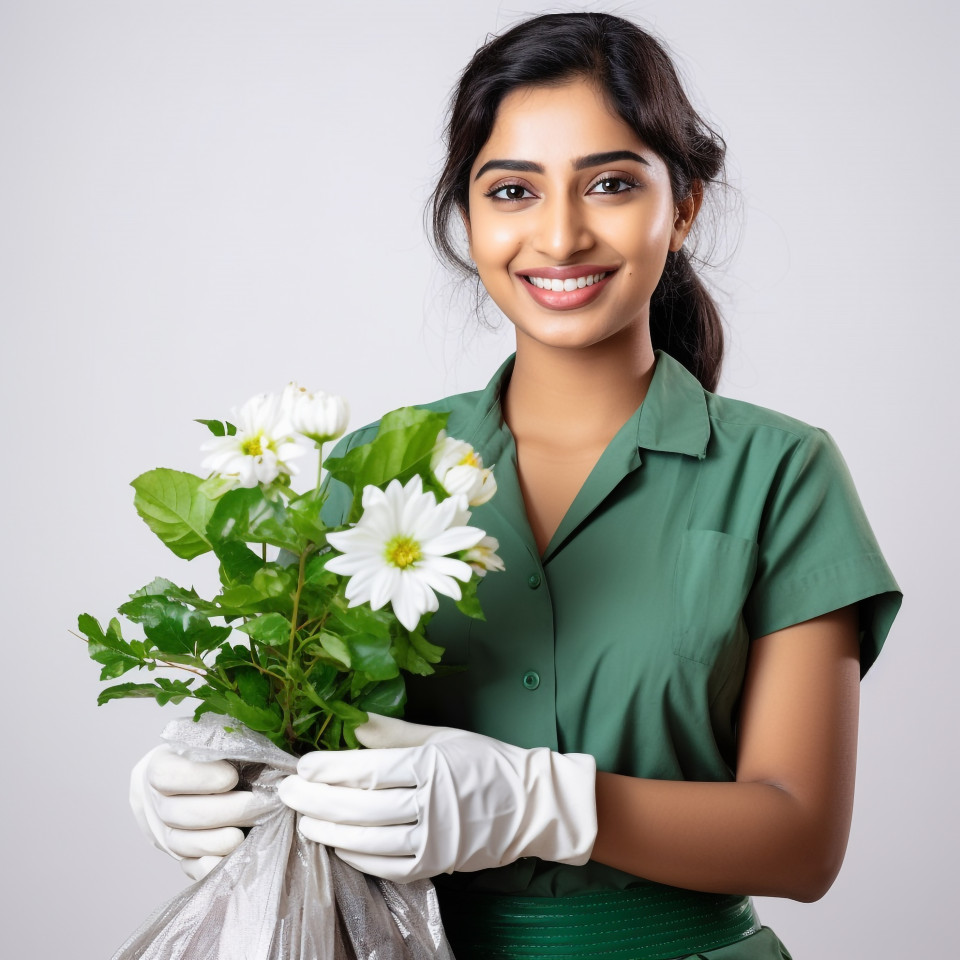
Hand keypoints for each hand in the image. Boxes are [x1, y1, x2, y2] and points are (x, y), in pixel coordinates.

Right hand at [130, 744, 271, 880]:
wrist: (187, 782)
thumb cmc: (210, 754)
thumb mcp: (213, 739)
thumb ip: (228, 743)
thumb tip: (259, 752)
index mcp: (160, 765)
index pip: (165, 774)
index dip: (199, 778)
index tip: (231, 777)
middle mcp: (154, 801)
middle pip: (177, 813)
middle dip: (221, 812)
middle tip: (254, 806)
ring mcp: (162, 832)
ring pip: (180, 843)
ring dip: (214, 842)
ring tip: (242, 836)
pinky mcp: (178, 855)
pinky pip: (188, 868)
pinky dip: (209, 867)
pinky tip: (230, 859)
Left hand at [277, 714, 596, 882]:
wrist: (531, 804)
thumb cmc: (485, 760)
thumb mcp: (443, 736)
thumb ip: (396, 733)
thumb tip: (355, 723)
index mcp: (432, 765)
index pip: (371, 769)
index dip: (332, 768)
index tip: (303, 765)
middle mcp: (432, 804)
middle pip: (362, 806)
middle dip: (318, 801)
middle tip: (287, 794)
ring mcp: (435, 839)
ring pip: (370, 841)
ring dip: (330, 833)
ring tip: (304, 822)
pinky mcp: (437, 865)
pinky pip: (388, 867)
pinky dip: (359, 858)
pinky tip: (338, 846)